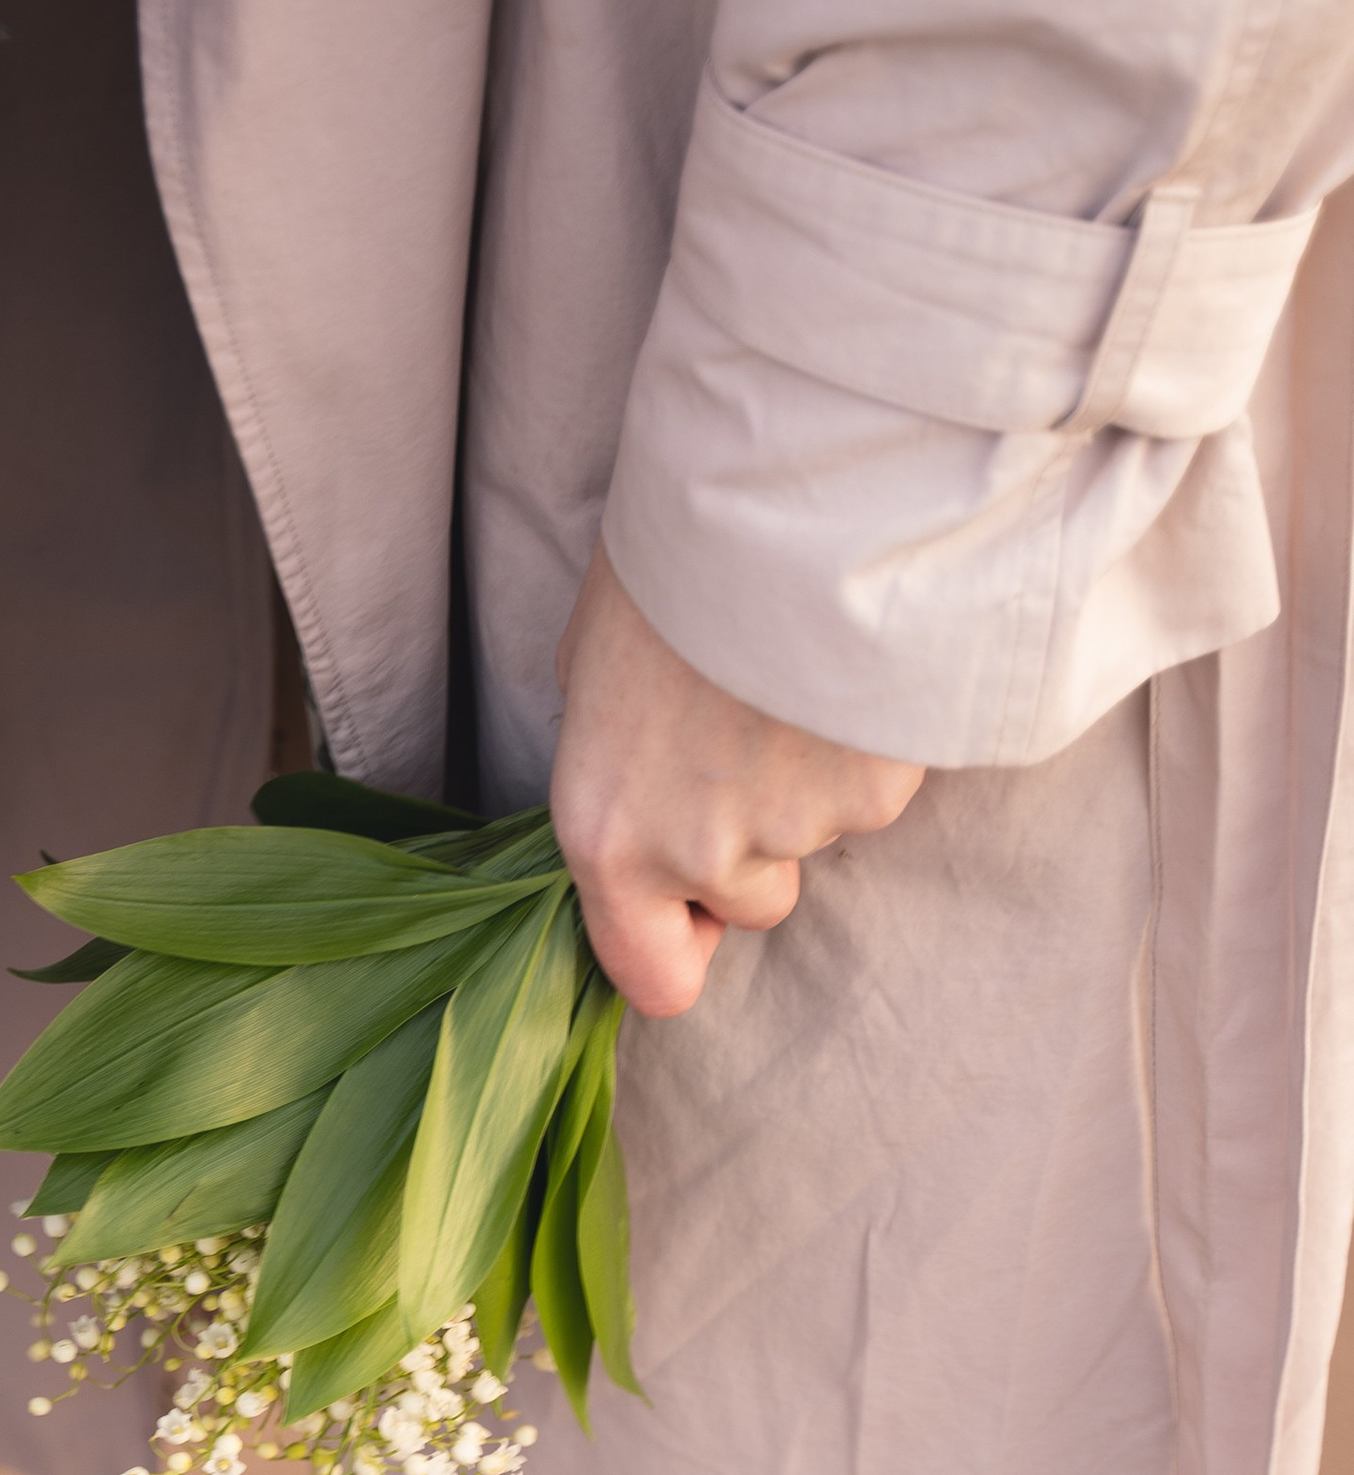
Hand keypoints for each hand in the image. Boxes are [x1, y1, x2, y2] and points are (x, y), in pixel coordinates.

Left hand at [548, 545, 923, 1016]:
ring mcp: (797, 828)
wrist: (779, 495)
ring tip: (796, 678)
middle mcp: (697, 853)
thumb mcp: (595, 665)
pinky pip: (876, 786)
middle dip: (761, 851)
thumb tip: (642, 795)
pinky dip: (868, 743)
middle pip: (752, 906)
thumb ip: (615, 759)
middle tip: (756, 743)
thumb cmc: (671, 563)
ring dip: (814, 784)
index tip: (690, 905)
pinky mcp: (880, 789)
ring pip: (820, 840)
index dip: (677, 946)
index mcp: (607, 833)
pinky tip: (846, 665)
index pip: (652, 978)